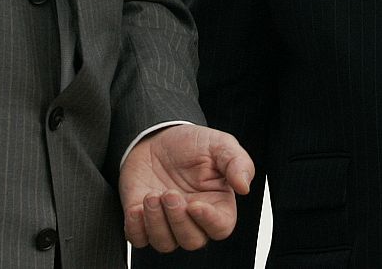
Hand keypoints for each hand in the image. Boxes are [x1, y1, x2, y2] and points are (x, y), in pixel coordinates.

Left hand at [120, 124, 254, 252]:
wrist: (157, 137)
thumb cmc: (192, 144)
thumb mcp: (219, 144)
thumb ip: (237, 162)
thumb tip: (244, 187)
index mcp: (217, 205)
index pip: (220, 228)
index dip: (209, 222)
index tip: (194, 204)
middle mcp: (193, 220)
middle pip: (191, 241)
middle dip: (178, 220)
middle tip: (169, 193)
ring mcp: (167, 222)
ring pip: (165, 243)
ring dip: (156, 223)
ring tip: (151, 195)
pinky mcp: (143, 221)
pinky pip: (139, 238)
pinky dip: (136, 228)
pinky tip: (136, 207)